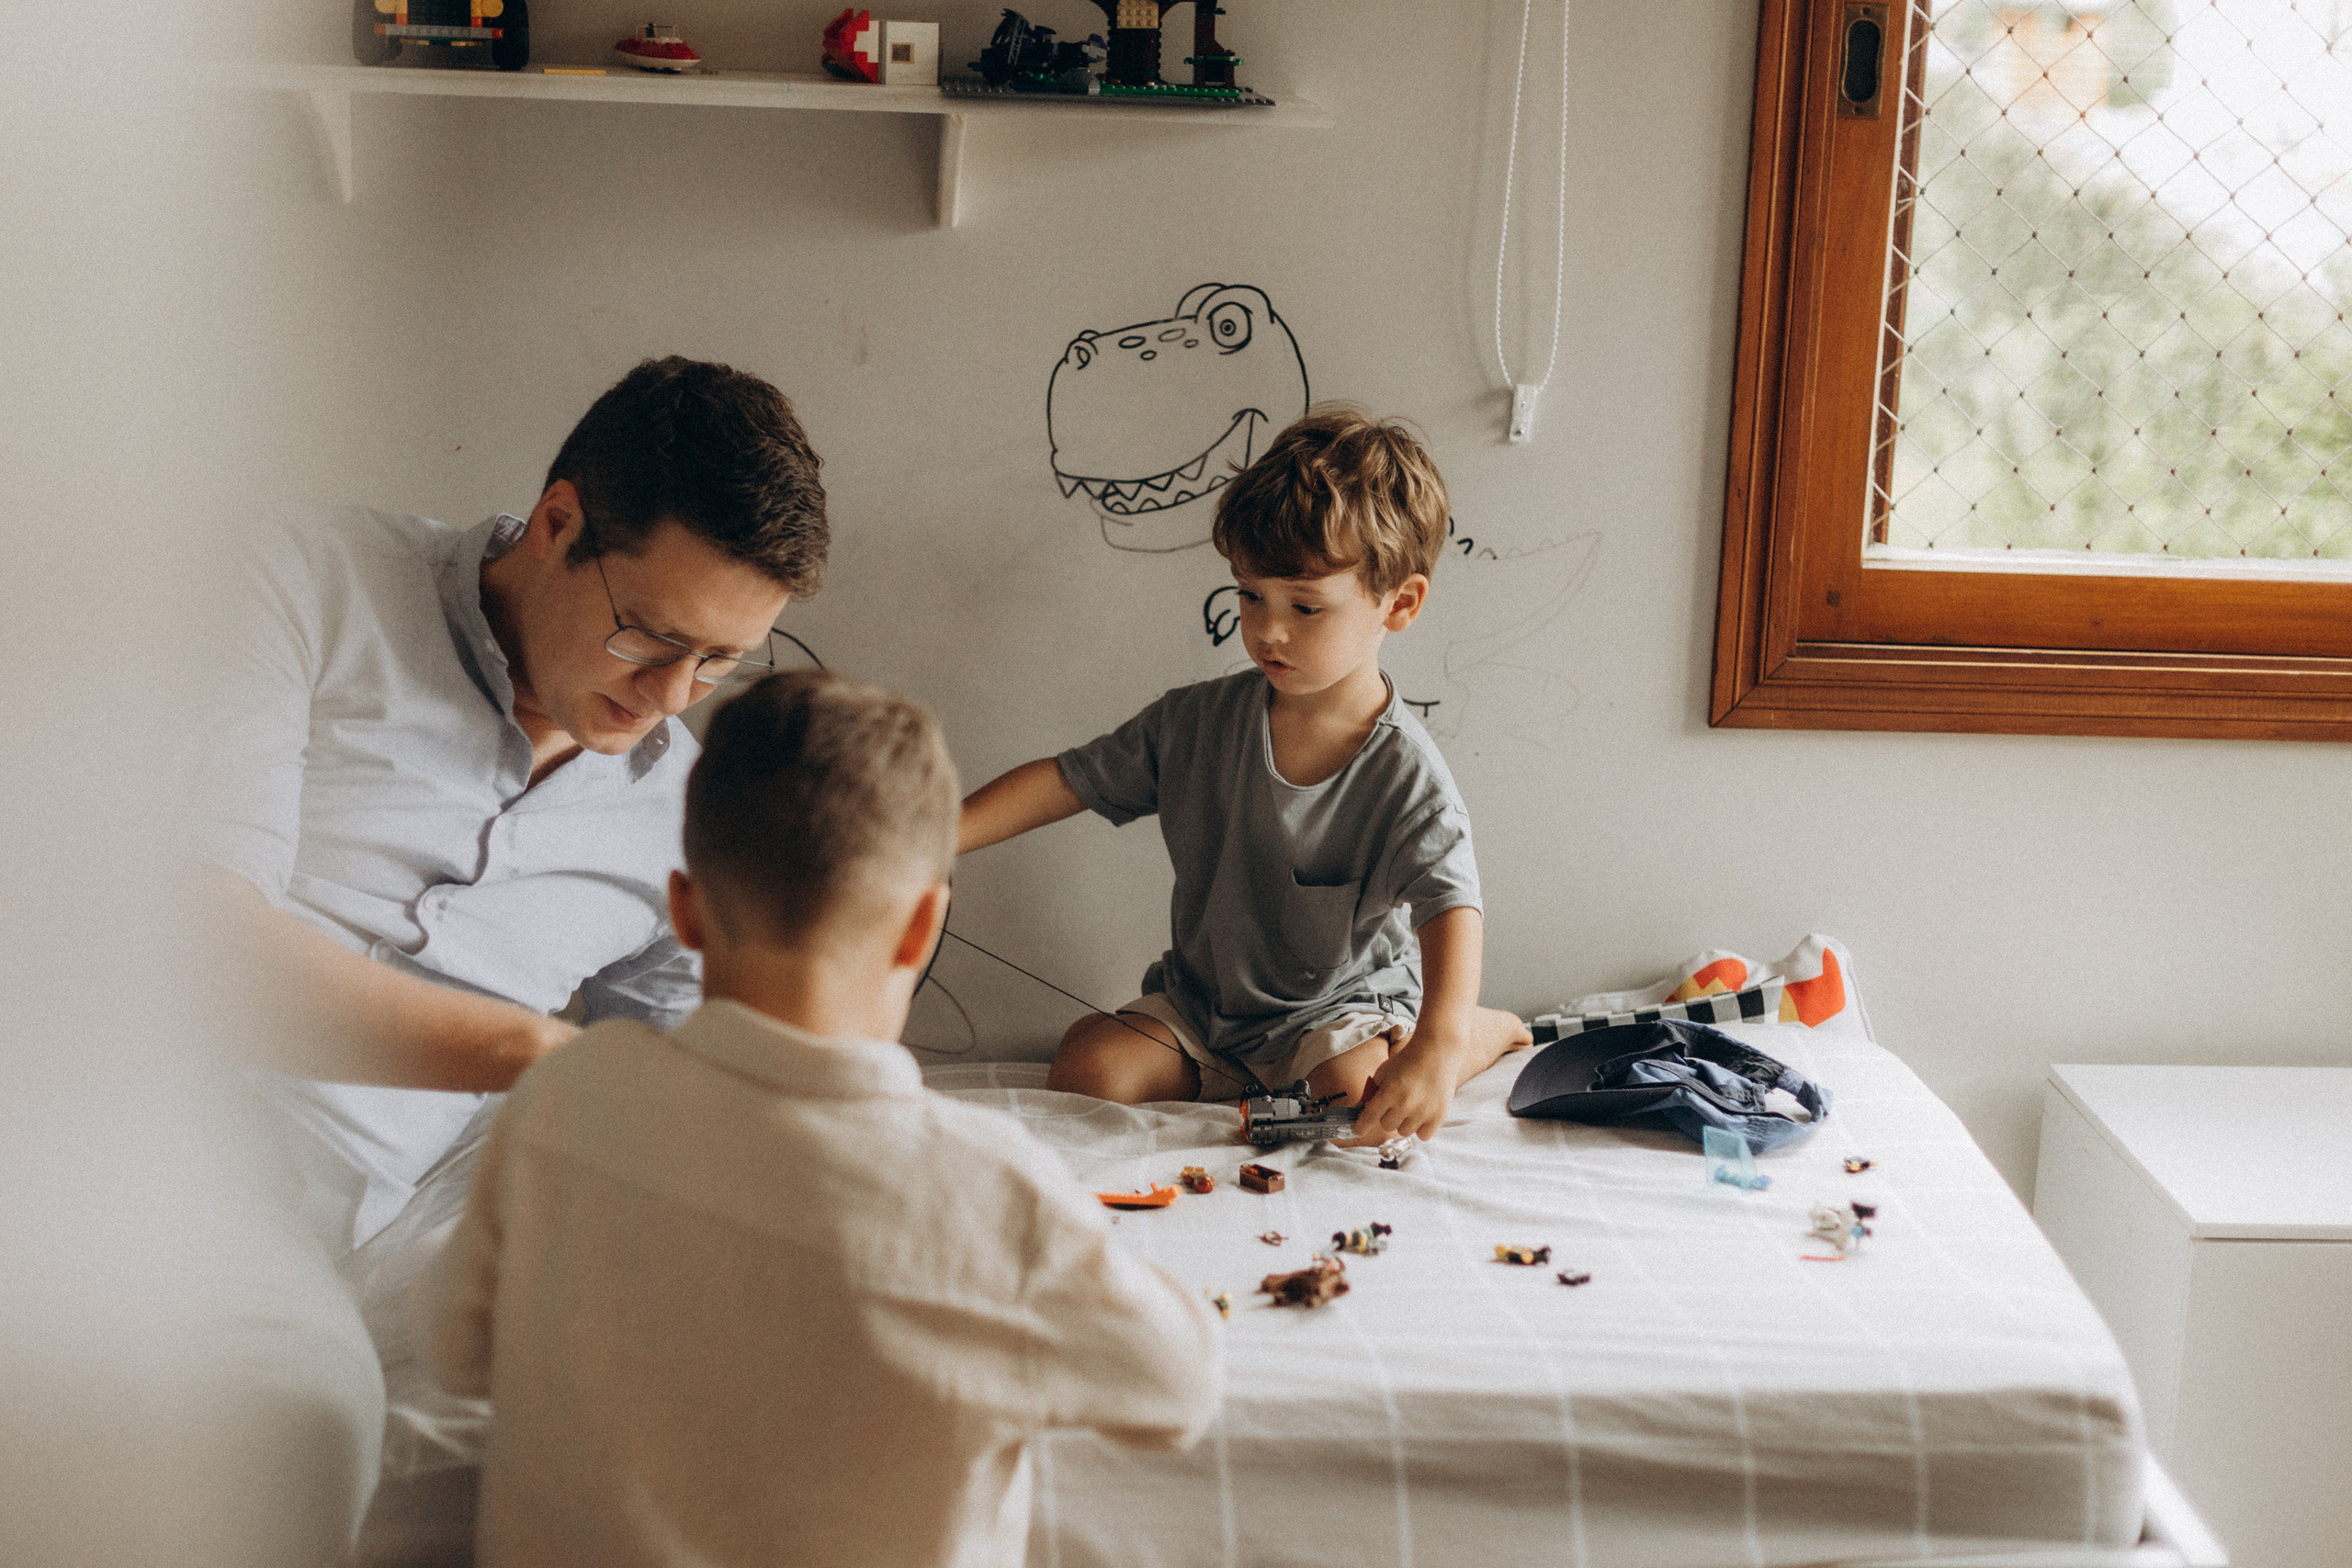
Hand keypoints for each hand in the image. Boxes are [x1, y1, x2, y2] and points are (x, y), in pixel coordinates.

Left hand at [1352, 1029, 1468, 1142]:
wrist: (1436, 1050)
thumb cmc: (1407, 1060)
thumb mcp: (1384, 1071)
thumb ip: (1373, 1091)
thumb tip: (1367, 1109)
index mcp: (1389, 1091)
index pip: (1369, 1117)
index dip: (1360, 1127)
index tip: (1357, 1131)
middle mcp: (1405, 1104)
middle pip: (1386, 1125)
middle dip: (1387, 1115)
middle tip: (1396, 1103)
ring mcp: (1423, 1111)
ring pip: (1404, 1132)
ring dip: (1404, 1122)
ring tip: (1411, 1106)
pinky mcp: (1439, 1116)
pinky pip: (1423, 1136)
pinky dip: (1421, 1128)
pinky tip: (1422, 1114)